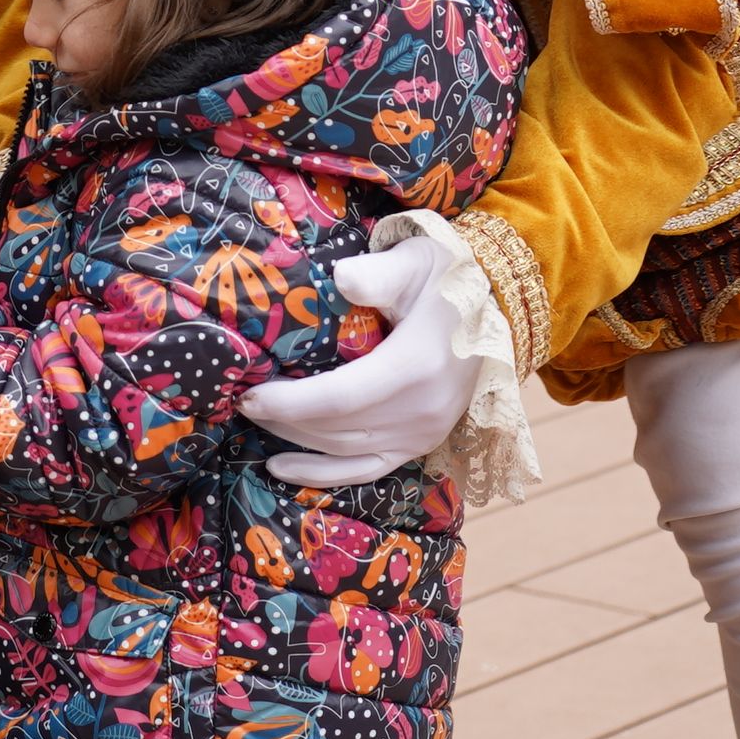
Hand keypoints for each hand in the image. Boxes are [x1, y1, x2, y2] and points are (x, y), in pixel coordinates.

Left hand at [241, 239, 470, 487]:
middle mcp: (420, 413)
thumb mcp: (415, 263)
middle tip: (240, 398)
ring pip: (343, 451)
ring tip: (254, 422)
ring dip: (294, 442)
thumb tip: (341, 278)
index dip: (288, 404)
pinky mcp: (423, 442)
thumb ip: (377, 273)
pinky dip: (323, 475)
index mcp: (414, 369)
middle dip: (281, 419)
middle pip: (333, 429)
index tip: (249, 394)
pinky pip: (366, 469)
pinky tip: (283, 468)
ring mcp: (423, 433)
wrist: (499, 304)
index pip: (336, 399)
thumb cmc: (449, 277)